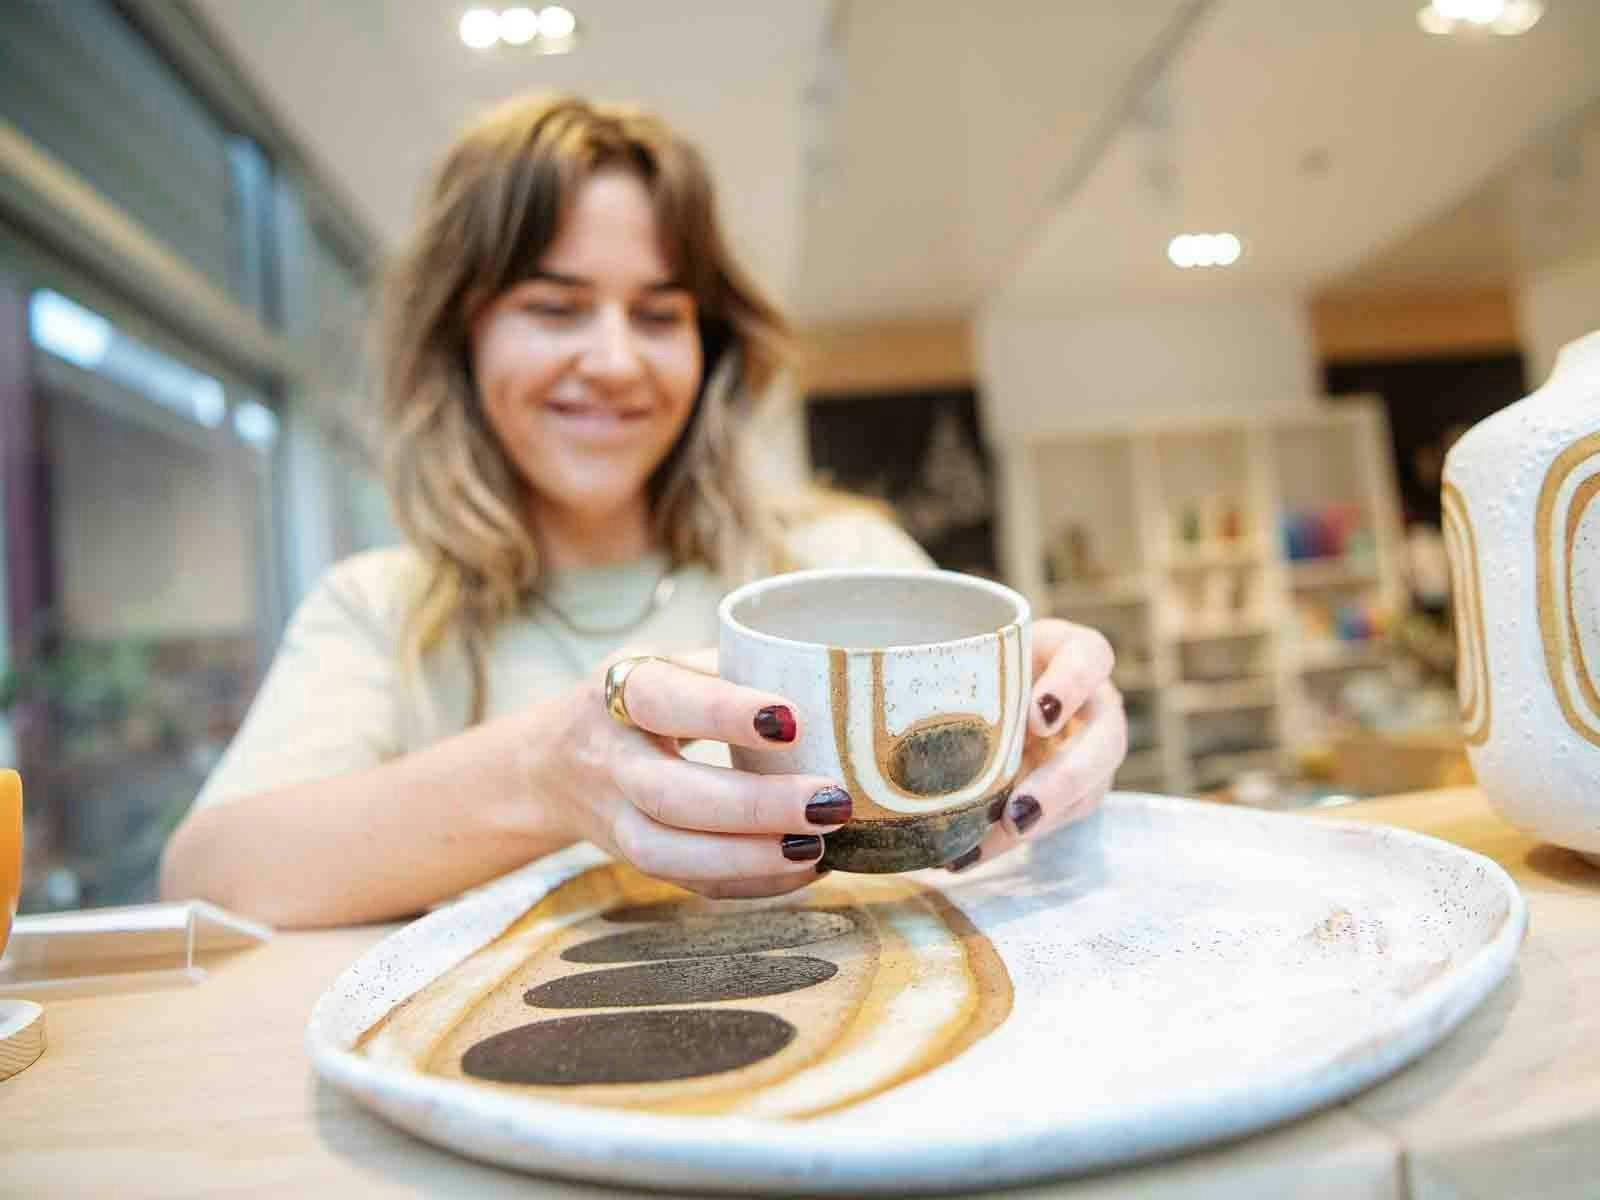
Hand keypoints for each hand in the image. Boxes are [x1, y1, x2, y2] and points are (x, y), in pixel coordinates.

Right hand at [535, 649, 850, 899]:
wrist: (551, 761)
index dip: (723, 712)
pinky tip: (805, 867)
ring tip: (819, 846)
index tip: (792, 720)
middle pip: (667, 795)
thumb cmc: (638, 700)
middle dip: (753, 806)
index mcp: (619, 693)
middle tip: (830, 801)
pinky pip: (688, 883)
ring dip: (748, 859)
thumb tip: (830, 673)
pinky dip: (749, 883)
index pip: (663, 700)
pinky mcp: (634, 860)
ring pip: (667, 854)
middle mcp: (610, 760)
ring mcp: (615, 819)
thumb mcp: (665, 662)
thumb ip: (729, 666)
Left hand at [947, 619, 1126, 872]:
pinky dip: (1008, 841)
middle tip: (1018, 811)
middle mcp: (1094, 703)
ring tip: (982, 848)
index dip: (1071, 686)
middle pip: (1105, 741)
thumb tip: (887, 715)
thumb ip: (951, 671)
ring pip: (1087, 792)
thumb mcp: (969, 656)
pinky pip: (1053, 821)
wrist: (983, 688)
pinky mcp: (1073, 791)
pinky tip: (967, 855)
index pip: (1090, 657)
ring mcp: (1090, 751)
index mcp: (1072, 653)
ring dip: (1036, 825)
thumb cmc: (975, 660)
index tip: (1036, 716)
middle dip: (1064, 781)